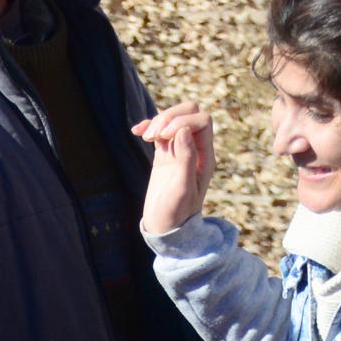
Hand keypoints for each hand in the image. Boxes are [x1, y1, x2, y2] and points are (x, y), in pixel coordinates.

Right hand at [132, 101, 215, 234]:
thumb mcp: (183, 189)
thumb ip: (186, 159)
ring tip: (144, 136)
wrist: (165, 228)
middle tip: (154, 135)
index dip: (182, 122)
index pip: (202, 121)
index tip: (164, 137)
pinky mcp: (164, 154)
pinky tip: (136, 132)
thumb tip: (183, 131)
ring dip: (158, 121)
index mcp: (205, 156)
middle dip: (170, 117)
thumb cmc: (176, 213)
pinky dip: (148, 126)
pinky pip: (160, 131)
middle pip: (190, 113)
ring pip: (174, 118)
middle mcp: (195, 148)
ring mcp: (179, 150)